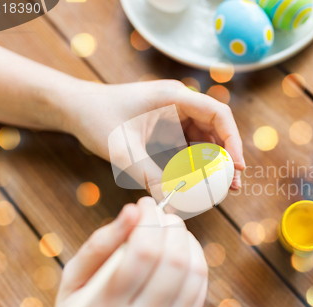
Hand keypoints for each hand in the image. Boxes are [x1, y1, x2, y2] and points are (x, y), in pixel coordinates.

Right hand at [54, 197, 207, 306]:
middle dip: (170, 226)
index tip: (143, 204)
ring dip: (186, 239)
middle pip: (173, 261)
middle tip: (159, 214)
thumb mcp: (75, 280)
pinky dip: (195, 258)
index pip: (142, 254)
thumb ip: (100, 244)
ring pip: (193, 273)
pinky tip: (181, 248)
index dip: (149, 220)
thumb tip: (132, 210)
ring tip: (170, 229)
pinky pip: (200, 288)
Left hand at [62, 79, 244, 189]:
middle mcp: (179, 103)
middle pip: (216, 129)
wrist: (75, 108)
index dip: (233, 140)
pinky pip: (189, 145)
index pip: (218, 114)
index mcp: (174, 97)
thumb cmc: (96, 118)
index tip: (237, 166)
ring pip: (204, 139)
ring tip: (222, 189)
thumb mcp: (123, 150)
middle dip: (227, 157)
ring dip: (214, 163)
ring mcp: (174, 115)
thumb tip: (171, 203)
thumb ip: (148, 175)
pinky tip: (200, 182)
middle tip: (234, 185)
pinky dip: (196, 163)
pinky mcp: (166, 127)